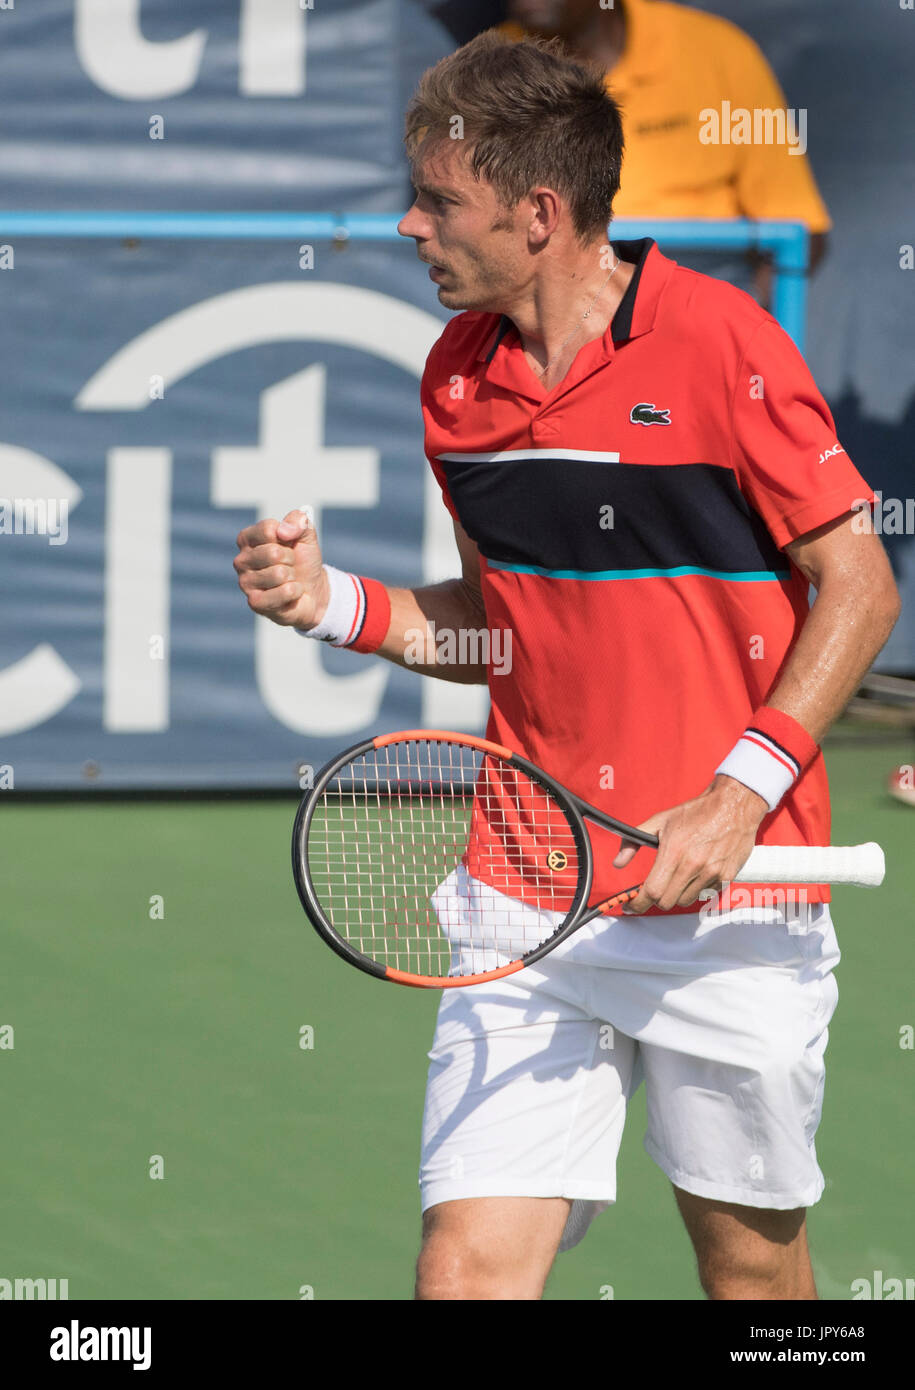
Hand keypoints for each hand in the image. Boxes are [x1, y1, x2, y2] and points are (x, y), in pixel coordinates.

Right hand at [234, 508, 329, 628]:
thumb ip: (299, 521)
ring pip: (280, 573)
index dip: (288, 536)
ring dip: (293, 577)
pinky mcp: (255, 603)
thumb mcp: (306, 535)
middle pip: (273, 552)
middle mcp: (241, 560)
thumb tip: (283, 531)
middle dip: (291, 559)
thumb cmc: (302, 561)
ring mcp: (245, 582)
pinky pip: (284, 591)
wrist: (313, 590)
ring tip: (289, 579)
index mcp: (247, 539)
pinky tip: (290, 593)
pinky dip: (295, 591)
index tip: (289, 544)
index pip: (268, 529)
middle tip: (290, 565)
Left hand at [612, 775, 768, 913]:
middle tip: (655, 887)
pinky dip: (697, 889)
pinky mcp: (726, 877)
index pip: (652, 891)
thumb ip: (634, 841)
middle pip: (666, 902)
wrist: (733, 806)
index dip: (638, 903)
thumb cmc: (698, 812)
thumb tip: (618, 862)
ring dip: (677, 894)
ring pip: (685, 901)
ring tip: (679, 875)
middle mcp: (693, 865)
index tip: (631, 906)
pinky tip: (697, 873)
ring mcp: (711, 873)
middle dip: (656, 898)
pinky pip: (705, 895)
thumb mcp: (660, 820)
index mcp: (674, 852)